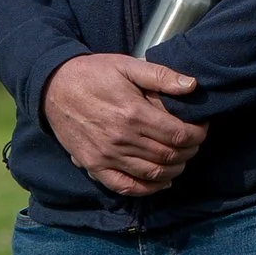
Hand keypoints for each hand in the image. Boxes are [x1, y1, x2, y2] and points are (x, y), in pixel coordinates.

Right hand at [41, 52, 206, 196]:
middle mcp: (122, 139)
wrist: (53, 87)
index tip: (202, 128)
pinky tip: (161, 181)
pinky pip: (126, 187)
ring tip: (181, 159)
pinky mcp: (94, 166)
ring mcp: (107, 156)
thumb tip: (192, 85)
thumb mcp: (127, 65)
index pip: (178, 134)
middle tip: (194, 143)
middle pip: (169, 156)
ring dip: (174, 170)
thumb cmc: (93, 73)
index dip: (197, 134)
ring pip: (152, 174)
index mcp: (133, 113)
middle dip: (189, 152)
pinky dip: (148, 189)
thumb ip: (161, 75)